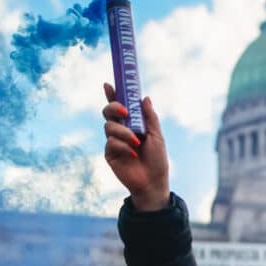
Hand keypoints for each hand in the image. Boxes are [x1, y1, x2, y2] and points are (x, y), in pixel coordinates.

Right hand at [103, 84, 169, 210]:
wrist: (153, 181)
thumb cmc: (157, 159)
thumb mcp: (157, 135)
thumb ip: (150, 117)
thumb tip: (145, 97)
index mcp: (132, 124)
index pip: (119, 106)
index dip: (113, 95)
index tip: (109, 84)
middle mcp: (120, 130)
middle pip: (108, 112)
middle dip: (113, 107)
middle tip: (125, 111)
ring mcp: (114, 142)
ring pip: (110, 127)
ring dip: (124, 133)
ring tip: (137, 143)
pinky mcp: (109, 154)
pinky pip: (111, 142)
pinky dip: (123, 146)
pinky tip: (132, 154)